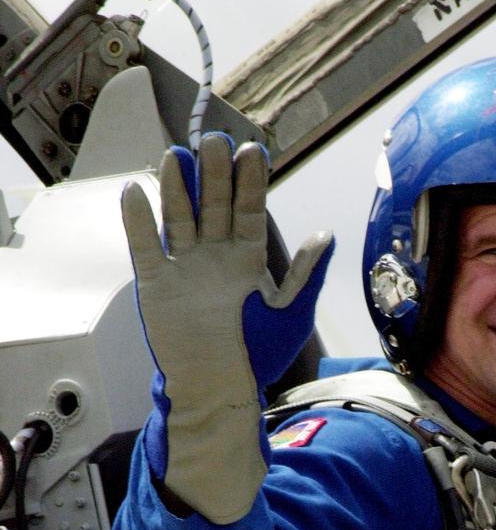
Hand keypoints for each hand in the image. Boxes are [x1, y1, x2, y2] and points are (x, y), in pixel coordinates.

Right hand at [122, 134, 333, 523]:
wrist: (218, 390)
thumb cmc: (259, 356)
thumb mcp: (292, 315)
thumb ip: (306, 275)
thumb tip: (326, 236)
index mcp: (248, 258)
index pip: (249, 209)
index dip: (251, 182)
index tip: (253, 151)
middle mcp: (216, 255)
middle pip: (214, 204)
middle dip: (215, 174)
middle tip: (215, 139)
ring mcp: (184, 266)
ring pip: (180, 217)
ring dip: (178, 187)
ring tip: (178, 154)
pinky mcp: (155, 283)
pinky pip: (145, 245)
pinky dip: (138, 220)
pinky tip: (135, 190)